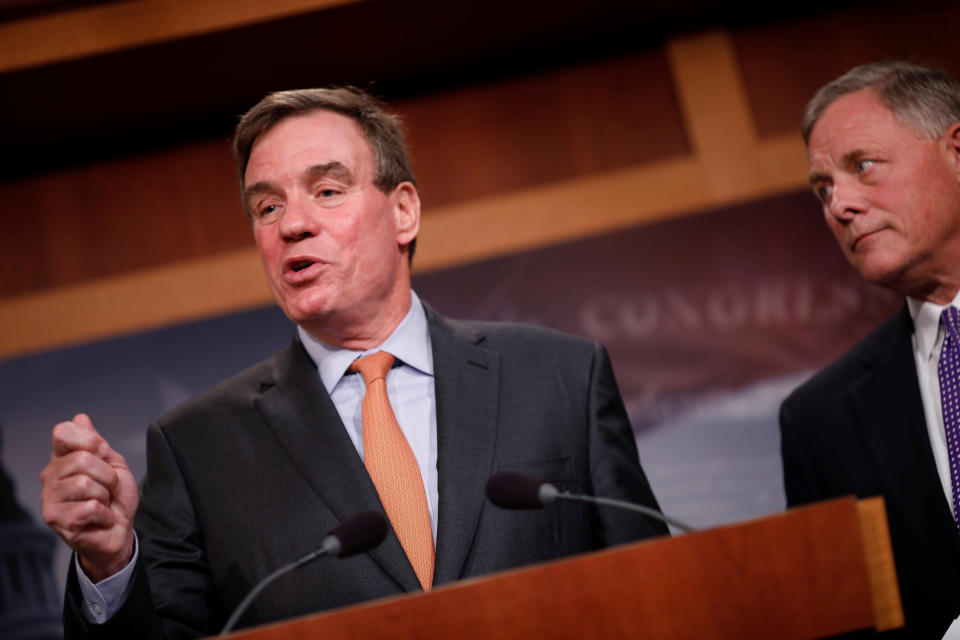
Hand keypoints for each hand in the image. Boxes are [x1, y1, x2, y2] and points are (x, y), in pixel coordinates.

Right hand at [41, 413, 138, 581]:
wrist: (119, 530)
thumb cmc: (115, 498)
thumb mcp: (114, 464)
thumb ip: (96, 443)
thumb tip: (80, 418)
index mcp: (63, 458)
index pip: (63, 432)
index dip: (90, 440)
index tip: (102, 453)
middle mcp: (50, 476)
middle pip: (82, 459)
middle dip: (107, 475)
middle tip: (108, 488)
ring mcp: (50, 498)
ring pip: (86, 483)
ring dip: (105, 495)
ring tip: (103, 503)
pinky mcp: (56, 520)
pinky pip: (90, 507)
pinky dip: (105, 513)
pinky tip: (99, 518)